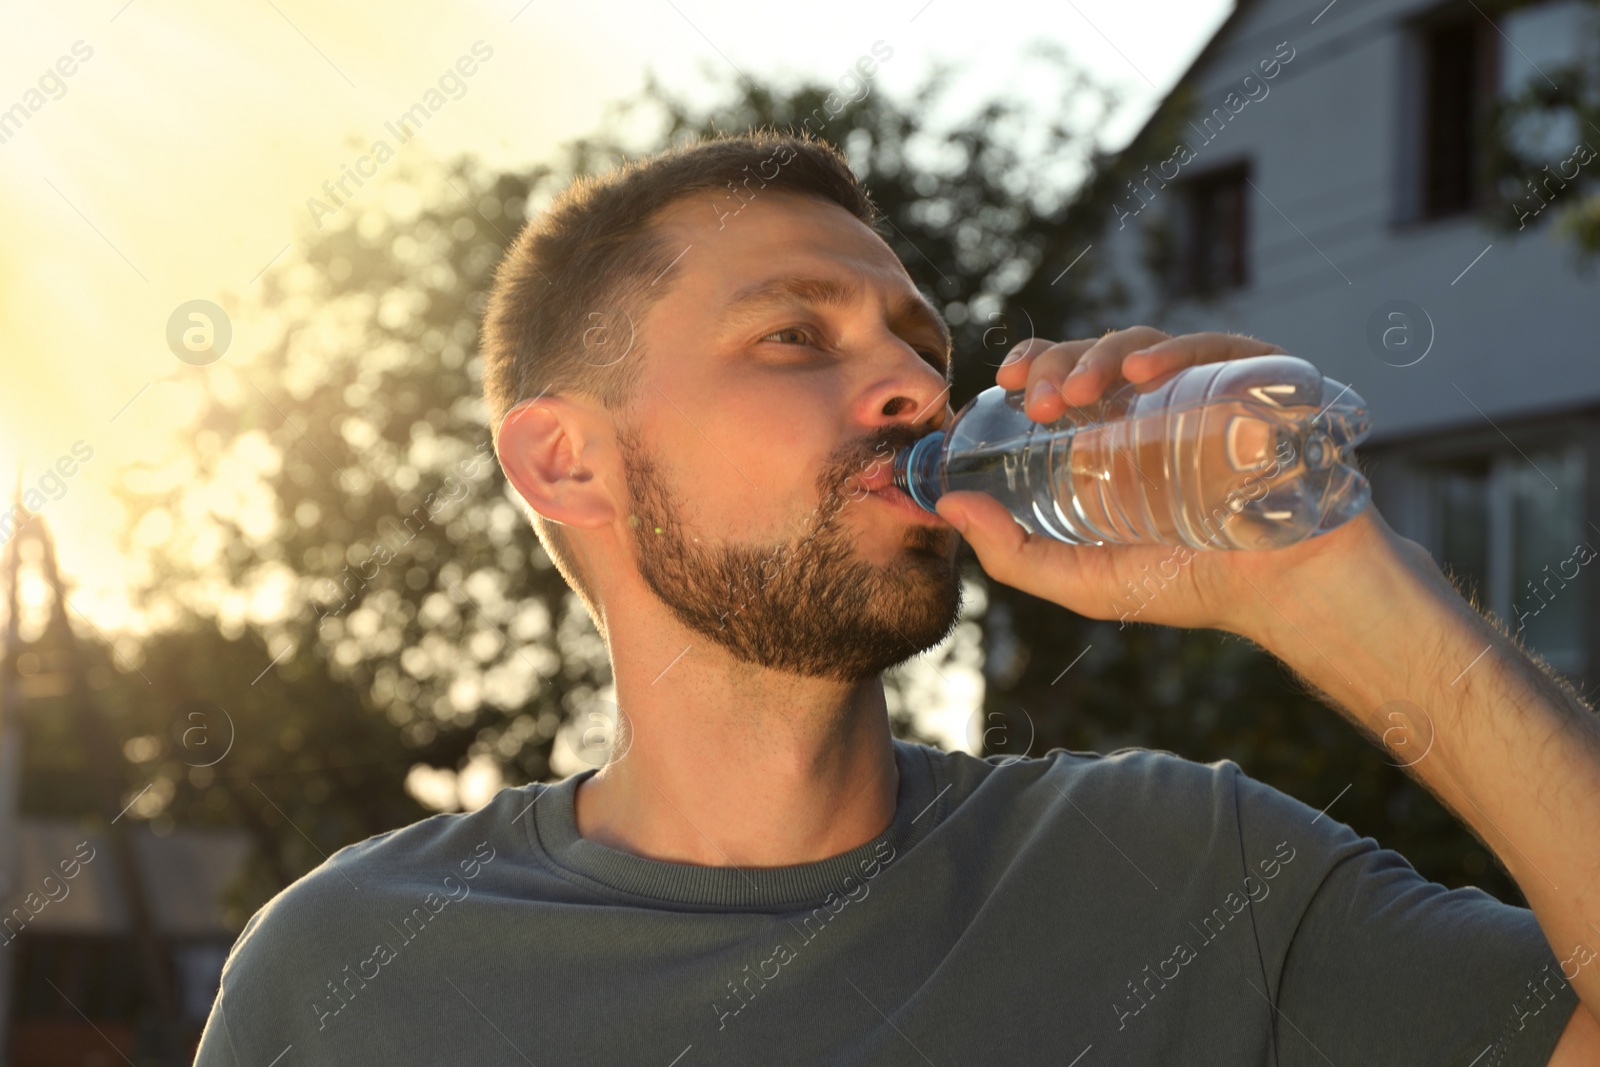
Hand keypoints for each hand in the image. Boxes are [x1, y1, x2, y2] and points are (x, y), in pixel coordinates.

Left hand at [932, 327, 1373, 636]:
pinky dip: (1175, 350)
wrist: (1289, 592)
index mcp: (1116, 437)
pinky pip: (1216, 348)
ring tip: (1072, 394)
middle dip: (1056, 364)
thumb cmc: (1192, 584)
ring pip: (1145, 346)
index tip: (1002, 383)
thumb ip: (1012, 555)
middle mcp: (1159, 405)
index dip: (1033, 368)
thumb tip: (945, 508)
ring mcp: (1209, 389)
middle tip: (1035, 399)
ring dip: (1100, 357)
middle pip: (1097, 357)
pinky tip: (1141, 373)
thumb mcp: (1085, 580)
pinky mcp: (1260, 382)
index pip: (1065, 380)